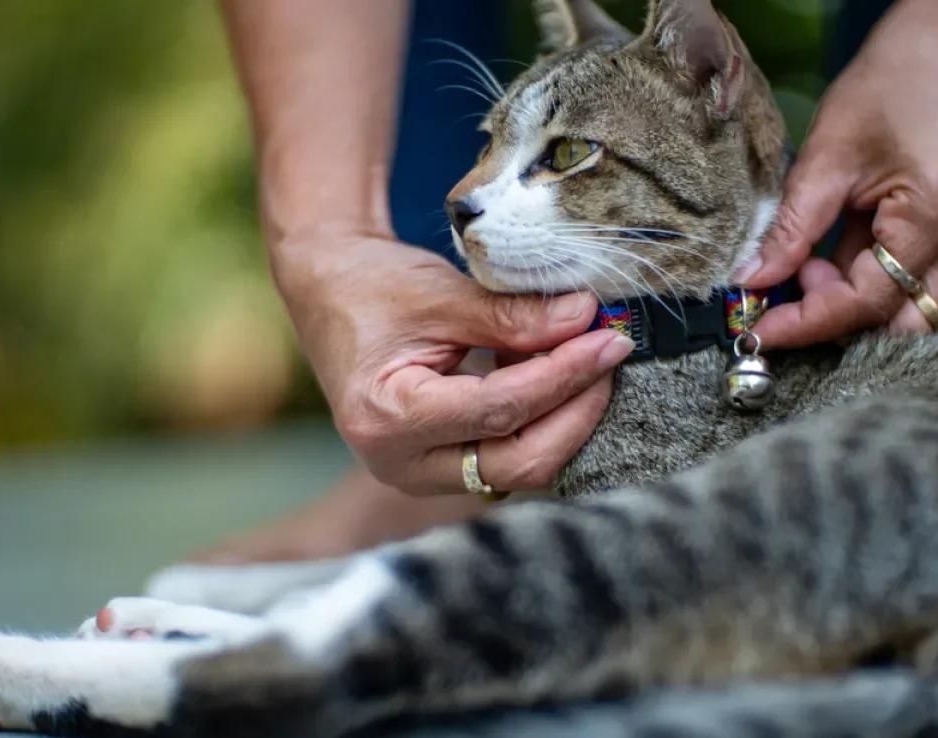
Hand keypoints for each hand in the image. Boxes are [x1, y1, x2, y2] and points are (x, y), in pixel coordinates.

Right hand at [272, 231, 633, 496]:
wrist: (327, 291)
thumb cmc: (371, 288)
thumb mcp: (442, 294)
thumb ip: (513, 315)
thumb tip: (586, 319)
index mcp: (387, 418)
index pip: (501, 411)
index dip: (564, 376)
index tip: (607, 339)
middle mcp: (399, 463)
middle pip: (516, 462)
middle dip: (575, 411)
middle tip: (610, 354)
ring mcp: (419, 473)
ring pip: (518, 468)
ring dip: (564, 418)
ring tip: (586, 356)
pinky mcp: (439, 468)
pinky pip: (507, 457)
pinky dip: (541, 420)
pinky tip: (558, 373)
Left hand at [737, 2, 937, 348]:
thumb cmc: (891, 86)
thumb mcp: (827, 154)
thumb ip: (792, 228)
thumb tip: (752, 282)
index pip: (868, 301)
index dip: (808, 323)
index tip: (758, 332)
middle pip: (901, 328)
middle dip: (836, 323)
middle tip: (789, 290)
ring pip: (914, 318)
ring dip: (855, 306)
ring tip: (816, 262)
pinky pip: (923, 292)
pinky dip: (875, 288)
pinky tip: (843, 254)